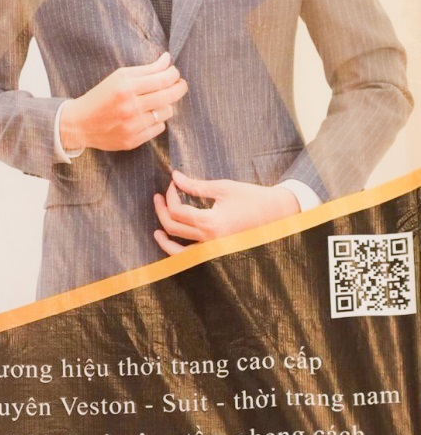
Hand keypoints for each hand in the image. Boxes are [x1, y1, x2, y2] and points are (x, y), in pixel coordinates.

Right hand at [58, 54, 187, 153]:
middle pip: (169, 96)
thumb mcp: (119, 77)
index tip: (174, 72)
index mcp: (126, 88)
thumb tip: (167, 60)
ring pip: (167, 112)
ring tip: (155, 102)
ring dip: (165, 105)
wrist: (79, 124)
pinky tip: (145, 116)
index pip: (163, 79)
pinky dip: (156, 121)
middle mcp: (131, 107)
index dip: (174, 74)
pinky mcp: (133, 141)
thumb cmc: (100, 96)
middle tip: (179, 84)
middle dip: (179, 88)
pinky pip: (159, 128)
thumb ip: (146, 69)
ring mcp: (132, 126)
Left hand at [153, 170, 299, 253]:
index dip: (170, 195)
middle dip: (162, 210)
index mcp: (211, 223)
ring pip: (178, 250)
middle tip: (159, 197)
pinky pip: (192, 258)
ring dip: (165, 238)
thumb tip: (175, 177)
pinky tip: (172, 244)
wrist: (277, 213)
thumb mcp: (223, 188)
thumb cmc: (252, 198)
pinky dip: (178, 253)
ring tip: (156, 229)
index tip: (173, 183)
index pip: (177, 211)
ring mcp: (213, 250)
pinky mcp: (217, 253)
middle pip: (173, 227)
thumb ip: (195, 185)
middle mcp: (210, 240)